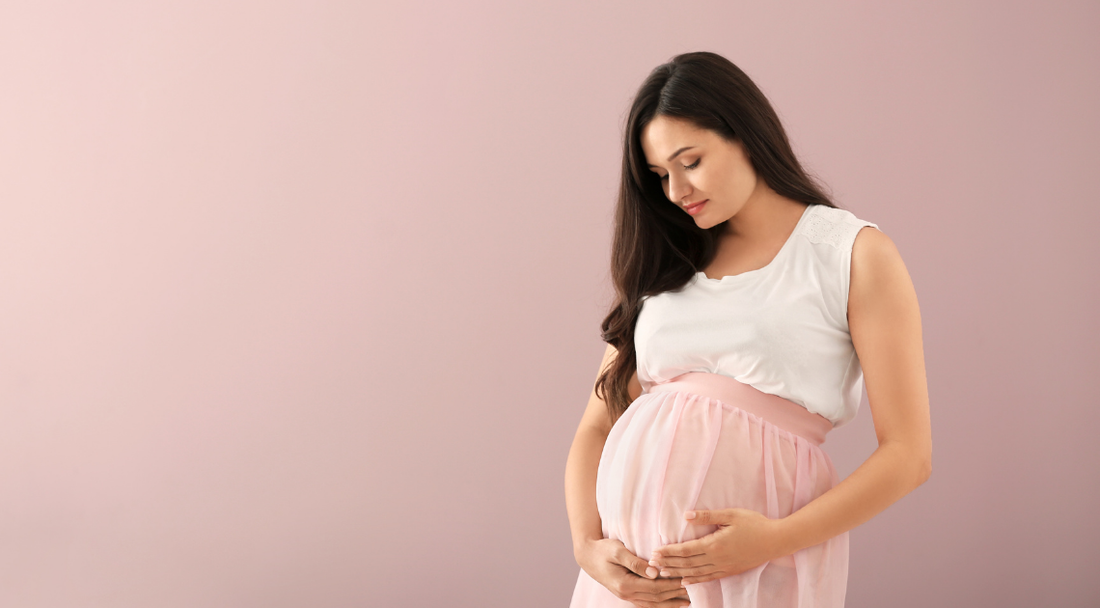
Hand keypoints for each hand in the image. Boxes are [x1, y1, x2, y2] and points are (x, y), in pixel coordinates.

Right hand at [576, 537, 690, 607]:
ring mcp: (626, 596)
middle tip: (692, 590)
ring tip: (687, 601)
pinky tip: (670, 603)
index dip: (671, 585)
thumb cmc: (602, 549)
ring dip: (670, 603)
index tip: (685, 580)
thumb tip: (654, 572)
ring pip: (652, 604)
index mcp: (625, 584)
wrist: (587, 556)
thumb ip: (636, 562)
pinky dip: (659, 604)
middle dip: (675, 594)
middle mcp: (626, 594)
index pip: (654, 587)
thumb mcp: (618, 550)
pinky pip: (646, 603)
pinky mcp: (626, 594)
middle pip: (656, 598)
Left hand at [648, 509, 784, 584]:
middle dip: (668, 564)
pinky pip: (708, 578)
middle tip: (651, 565)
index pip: (686, 550)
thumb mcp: (731, 514)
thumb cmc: (754, 524)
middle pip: (687, 564)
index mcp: (715, 544)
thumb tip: (686, 516)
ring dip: (677, 573)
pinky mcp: (730, 572)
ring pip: (695, 573)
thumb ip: (708, 516)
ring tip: (662, 573)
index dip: (669, 552)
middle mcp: (717, 559)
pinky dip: (694, 580)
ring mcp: (724, 567)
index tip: (655, 553)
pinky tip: (684, 581)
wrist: (776, 540)